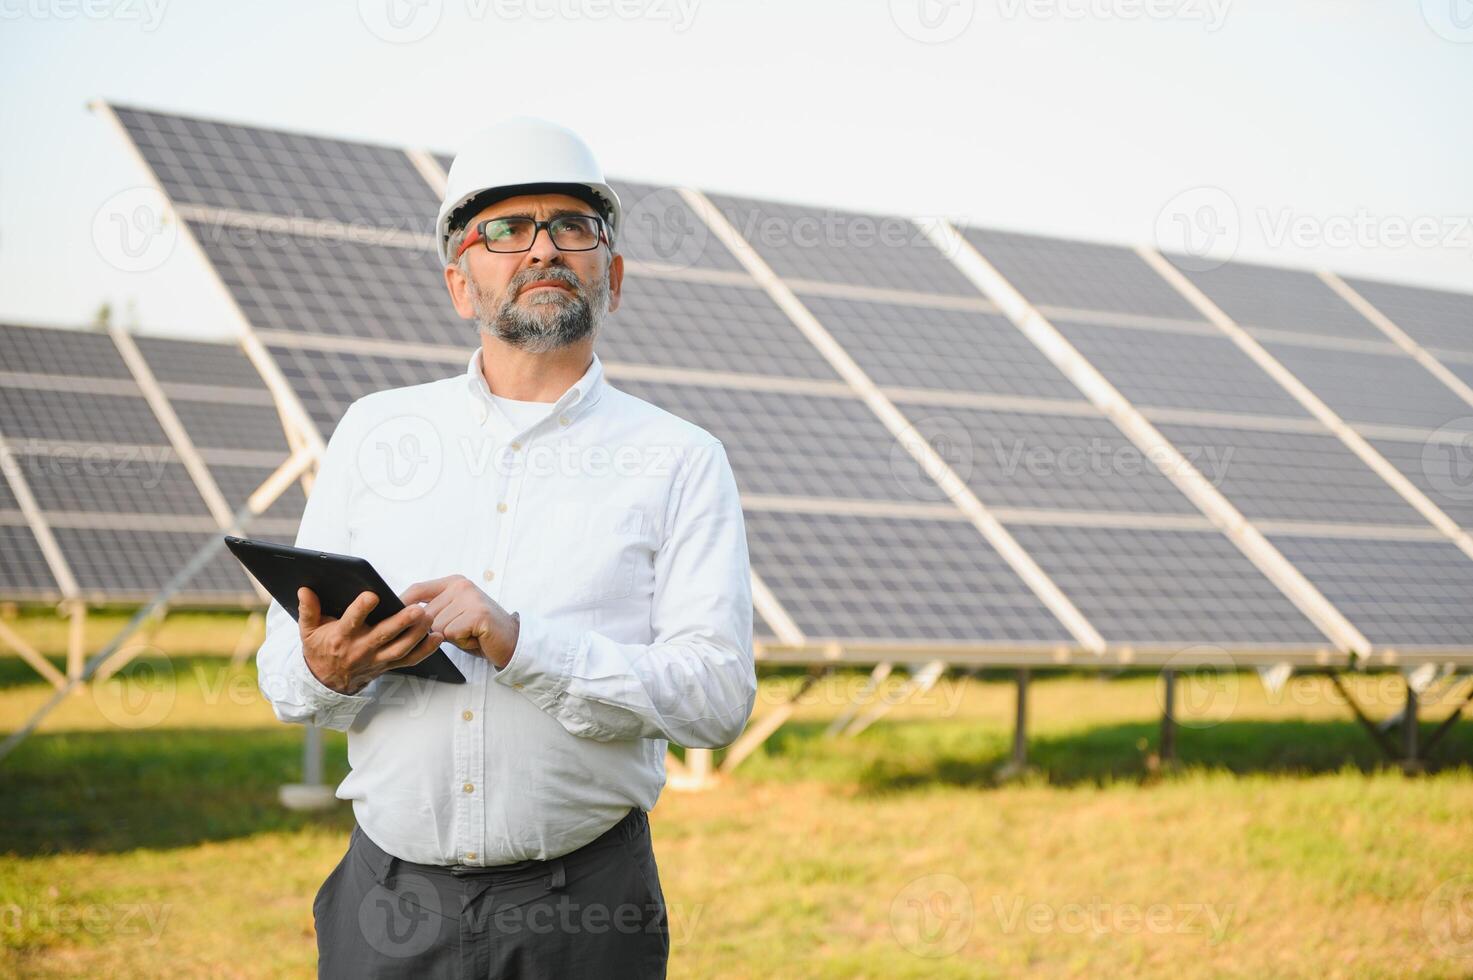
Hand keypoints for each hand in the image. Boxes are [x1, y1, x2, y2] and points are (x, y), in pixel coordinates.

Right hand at [298, 587, 443, 694]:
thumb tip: (305, 589)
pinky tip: (438, 638)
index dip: (361, 609)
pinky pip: (409, 660)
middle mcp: (361, 649)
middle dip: (402, 622)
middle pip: (384, 635)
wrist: (326, 682)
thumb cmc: (319, 649)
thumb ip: (308, 610)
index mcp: (341, 637)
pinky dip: (425, 650)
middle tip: (418, 609)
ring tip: (430, 618)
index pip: (352, 621)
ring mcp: (377, 659)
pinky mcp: (388, 665)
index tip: (372, 595)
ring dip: (417, 635)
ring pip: (400, 648)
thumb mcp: (308, 631)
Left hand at [400, 575, 520, 668]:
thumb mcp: (453, 615)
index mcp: (454, 582)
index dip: (402, 604)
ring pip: (437, 627)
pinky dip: (462, 642)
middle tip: (461, 631)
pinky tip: (476, 637)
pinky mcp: (477, 614)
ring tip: (469, 634)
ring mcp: (470, 598)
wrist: (512, 641)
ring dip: (451, 638)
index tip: (391, 616)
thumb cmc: (478, 631)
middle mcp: (462, 586)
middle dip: (436, 631)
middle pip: (425, 615)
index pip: (417, 589)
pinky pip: (450, 634)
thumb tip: (402, 616)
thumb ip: (433, 610)